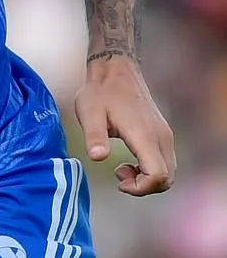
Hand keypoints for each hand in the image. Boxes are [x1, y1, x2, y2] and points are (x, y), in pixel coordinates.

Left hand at [75, 55, 175, 195]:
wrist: (115, 69)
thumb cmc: (100, 91)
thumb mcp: (89, 113)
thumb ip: (94, 136)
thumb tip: (97, 157)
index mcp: (145, 135)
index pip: (159, 175)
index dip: (140, 188)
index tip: (118, 180)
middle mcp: (161, 137)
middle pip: (167, 179)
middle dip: (143, 187)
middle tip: (118, 175)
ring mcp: (164, 135)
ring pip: (168, 172)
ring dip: (147, 179)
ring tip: (121, 168)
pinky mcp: (162, 133)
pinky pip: (164, 162)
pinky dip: (150, 170)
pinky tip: (129, 161)